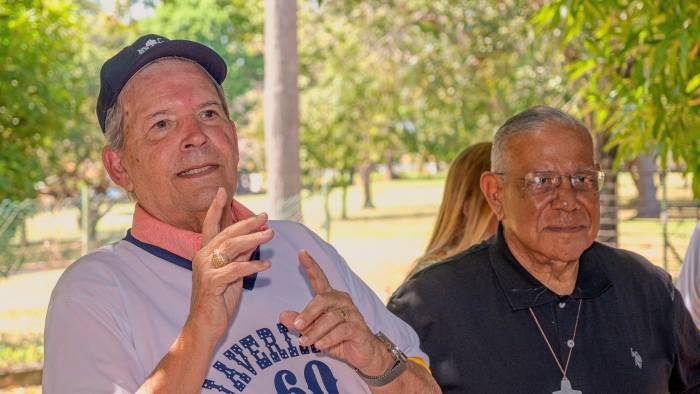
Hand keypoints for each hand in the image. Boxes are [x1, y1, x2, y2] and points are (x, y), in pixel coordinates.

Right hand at [188, 187, 273, 339]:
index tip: (222, 191)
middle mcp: (202, 257)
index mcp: (204, 253)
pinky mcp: (211, 284)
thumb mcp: (232, 274)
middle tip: (265, 217)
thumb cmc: (218, 300)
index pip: (210, 225)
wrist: (204, 327)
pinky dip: (252, 265)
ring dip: (253, 240)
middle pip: (226, 234)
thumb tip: (254, 239)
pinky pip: (235, 270)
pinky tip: (266, 264)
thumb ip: (240, 255)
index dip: (216, 208)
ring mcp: (205, 270)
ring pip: (230, 248)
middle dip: (247, 223)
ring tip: (271, 235)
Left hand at [279, 250, 392, 375]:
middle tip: (297, 325)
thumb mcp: (314, 332)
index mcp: (331, 298)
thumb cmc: (337, 339)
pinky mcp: (359, 328)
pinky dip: (329, 338)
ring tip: (305, 342)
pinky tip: (320, 345)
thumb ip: (300, 323)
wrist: (364, 354)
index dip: (311, 266)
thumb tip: (282, 315)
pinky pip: (342, 330)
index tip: (301, 252)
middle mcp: (342, 301)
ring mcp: (352, 314)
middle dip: (308, 312)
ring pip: (331, 318)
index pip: (320, 279)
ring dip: (316, 331)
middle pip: (323, 299)